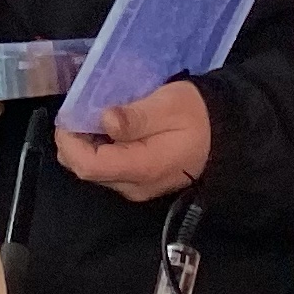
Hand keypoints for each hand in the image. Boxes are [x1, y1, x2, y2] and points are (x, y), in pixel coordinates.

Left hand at [55, 80, 211, 203]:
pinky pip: (107, 169)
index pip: (89, 166)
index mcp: (142, 167)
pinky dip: (97, 149)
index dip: (69, 142)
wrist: (226, 136)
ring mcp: (136, 187)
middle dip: (72, 142)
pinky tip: (102, 128)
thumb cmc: (198, 116)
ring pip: (93, 171)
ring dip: (83, 145)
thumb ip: (136, 116)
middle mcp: (134, 186)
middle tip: (76, 111)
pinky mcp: (138, 182)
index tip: (67, 116)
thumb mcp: (169, 105)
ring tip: (88, 116)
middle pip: (86, 171)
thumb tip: (106, 121)